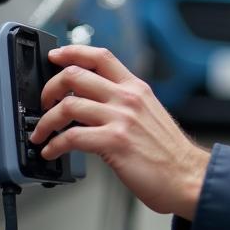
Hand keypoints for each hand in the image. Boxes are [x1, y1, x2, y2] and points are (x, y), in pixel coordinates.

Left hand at [29, 45, 210, 218]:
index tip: (55, 56)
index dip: (72, 52)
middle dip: (49, 88)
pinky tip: (52, 151)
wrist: (188, 177)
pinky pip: (71, 137)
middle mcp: (127, 98)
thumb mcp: (150, 115)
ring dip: (45, 121)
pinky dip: (54, 145)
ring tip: (41, 133)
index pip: (100, 56)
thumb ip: (124, 104)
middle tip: (43, 102)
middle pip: (75, 75)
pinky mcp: (114, 142)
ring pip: (67, 106)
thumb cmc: (170, 154)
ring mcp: (121, 119)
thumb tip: (93, 104)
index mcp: (136, 89)